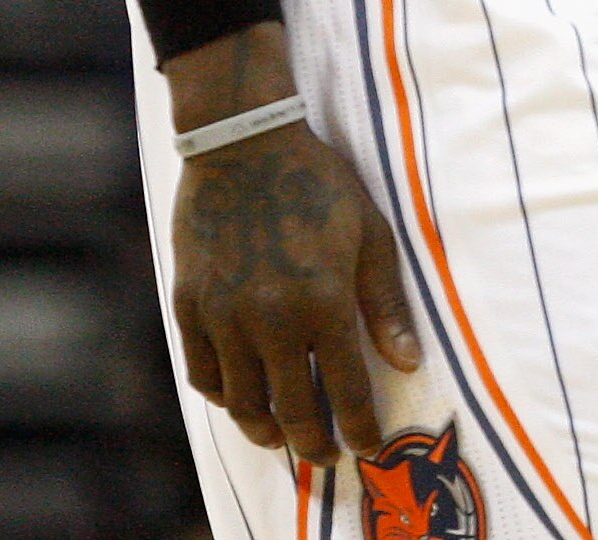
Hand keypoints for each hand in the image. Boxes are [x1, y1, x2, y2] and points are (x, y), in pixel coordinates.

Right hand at [166, 27, 420, 463]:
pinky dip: (222, 395)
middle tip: (326, 456)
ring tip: (281, 437)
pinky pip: (202, 372)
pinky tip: (239, 397)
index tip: (367, 446)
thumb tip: (408, 361)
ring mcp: (224, 314)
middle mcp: (272, 319)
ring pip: (243, 401)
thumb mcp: (368, 234)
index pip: (346, 392)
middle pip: (292, 409)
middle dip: (314, 443)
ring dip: (266, 429)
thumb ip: (386, 304)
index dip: (359, 429)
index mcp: (323, 301)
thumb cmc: (316, 183)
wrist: (242, 143)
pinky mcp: (190, 304)